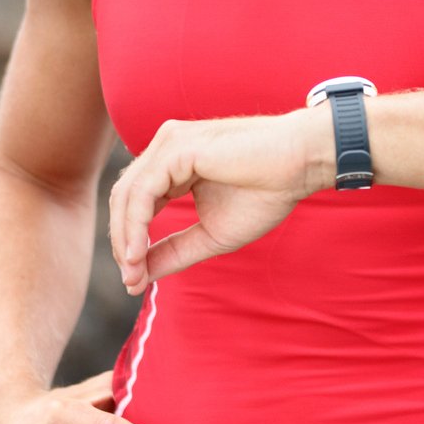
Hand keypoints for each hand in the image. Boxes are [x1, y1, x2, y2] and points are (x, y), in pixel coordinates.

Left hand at [109, 108, 332, 293]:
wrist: (301, 164)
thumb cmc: (267, 192)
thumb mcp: (212, 234)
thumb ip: (174, 251)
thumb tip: (137, 277)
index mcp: (174, 163)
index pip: (136, 203)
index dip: (130, 241)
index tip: (135, 280)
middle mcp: (166, 147)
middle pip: (123, 199)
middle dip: (122, 242)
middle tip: (131, 280)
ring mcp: (169, 143)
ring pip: (126, 195)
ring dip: (124, 238)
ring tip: (133, 273)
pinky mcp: (176, 147)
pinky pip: (141, 192)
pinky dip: (134, 226)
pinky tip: (137, 253)